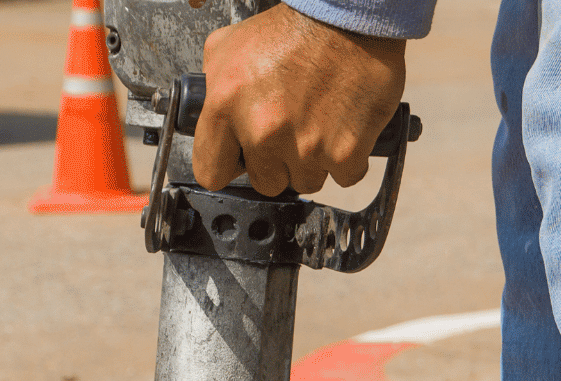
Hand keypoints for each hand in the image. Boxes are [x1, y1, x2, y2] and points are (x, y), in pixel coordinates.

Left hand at [193, 4, 405, 195]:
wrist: (351, 16)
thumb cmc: (295, 29)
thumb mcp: (231, 45)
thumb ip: (214, 87)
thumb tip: (209, 115)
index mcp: (227, 105)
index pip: (211, 172)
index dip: (227, 165)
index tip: (239, 159)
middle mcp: (264, 131)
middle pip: (265, 183)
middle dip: (276, 163)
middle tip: (289, 130)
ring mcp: (306, 146)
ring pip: (304, 182)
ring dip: (311, 162)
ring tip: (318, 124)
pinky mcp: (345, 152)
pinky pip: (343, 176)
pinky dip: (346, 159)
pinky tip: (343, 128)